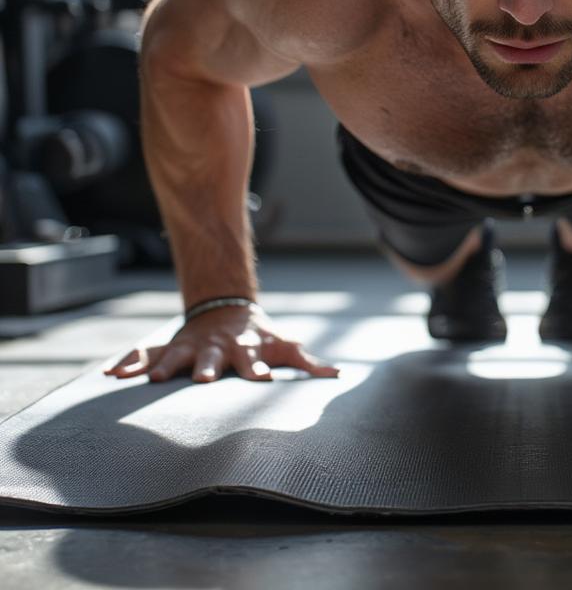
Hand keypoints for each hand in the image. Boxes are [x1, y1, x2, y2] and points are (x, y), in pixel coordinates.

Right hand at [103, 304, 339, 382]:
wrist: (226, 311)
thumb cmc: (259, 338)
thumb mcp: (283, 346)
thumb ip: (308, 361)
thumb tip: (339, 374)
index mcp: (245, 350)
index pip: (254, 362)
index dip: (259, 371)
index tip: (264, 381)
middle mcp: (216, 348)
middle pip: (212, 359)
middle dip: (207, 368)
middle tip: (202, 380)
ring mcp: (191, 346)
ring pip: (174, 355)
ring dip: (162, 366)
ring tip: (148, 379)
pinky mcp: (169, 347)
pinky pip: (144, 354)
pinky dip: (128, 362)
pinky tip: (111, 373)